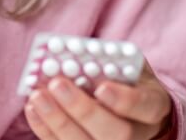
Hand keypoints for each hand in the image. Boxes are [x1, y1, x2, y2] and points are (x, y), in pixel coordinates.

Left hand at [24, 61, 173, 139]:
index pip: (145, 107)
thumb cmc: (126, 81)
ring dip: (58, 121)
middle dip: (84, 110)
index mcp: (153, 107)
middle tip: (58, 84)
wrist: (131, 112)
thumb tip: (75, 54)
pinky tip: (33, 109)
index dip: (125, 101)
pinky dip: (45, 130)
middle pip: (116, 134)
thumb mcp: (129, 65)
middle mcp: (138, 135)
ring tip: (37, 95)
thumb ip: (110, 61)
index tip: (101, 87)